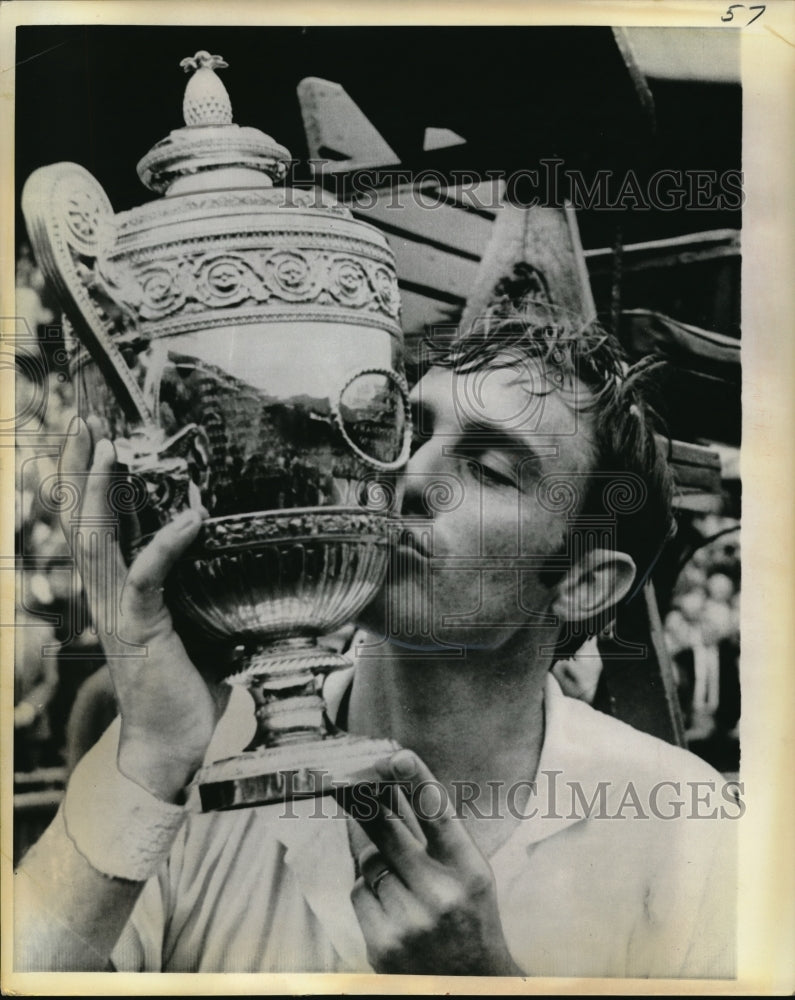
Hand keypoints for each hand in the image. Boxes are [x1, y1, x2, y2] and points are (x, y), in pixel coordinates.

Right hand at [58, 419, 226, 800]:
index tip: (88, 436)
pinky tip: (190, 520)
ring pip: (97, 540)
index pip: (89, 525)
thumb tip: (234, 551)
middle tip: (84, 420)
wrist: (172, 742)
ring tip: (108, 448)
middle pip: (80, 520)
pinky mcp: (142, 629)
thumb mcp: (190, 622)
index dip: (83, 480)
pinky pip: (147, 577)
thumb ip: (197, 585)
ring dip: (99, 491)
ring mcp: (120, 611)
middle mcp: (106, 595)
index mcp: (114, 590)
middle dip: (79, 468)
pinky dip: (167, 545)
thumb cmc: (184, 682)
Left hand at [344, 750, 523, 975]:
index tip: (397, 757)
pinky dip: (368, 889)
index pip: (440, 817)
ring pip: (369, 862)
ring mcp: (410, 922)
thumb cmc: (469, 920)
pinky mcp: (383, 944)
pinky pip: (359, 892)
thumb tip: (393, 790)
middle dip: (365, 802)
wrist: (471, 987)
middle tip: (347, 780)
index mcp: (470, 872)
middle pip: (390, 833)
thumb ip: (436, 837)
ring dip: (373, 856)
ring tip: (397, 875)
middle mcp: (441, 895)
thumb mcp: (469, 876)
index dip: (418, 782)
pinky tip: (390, 904)